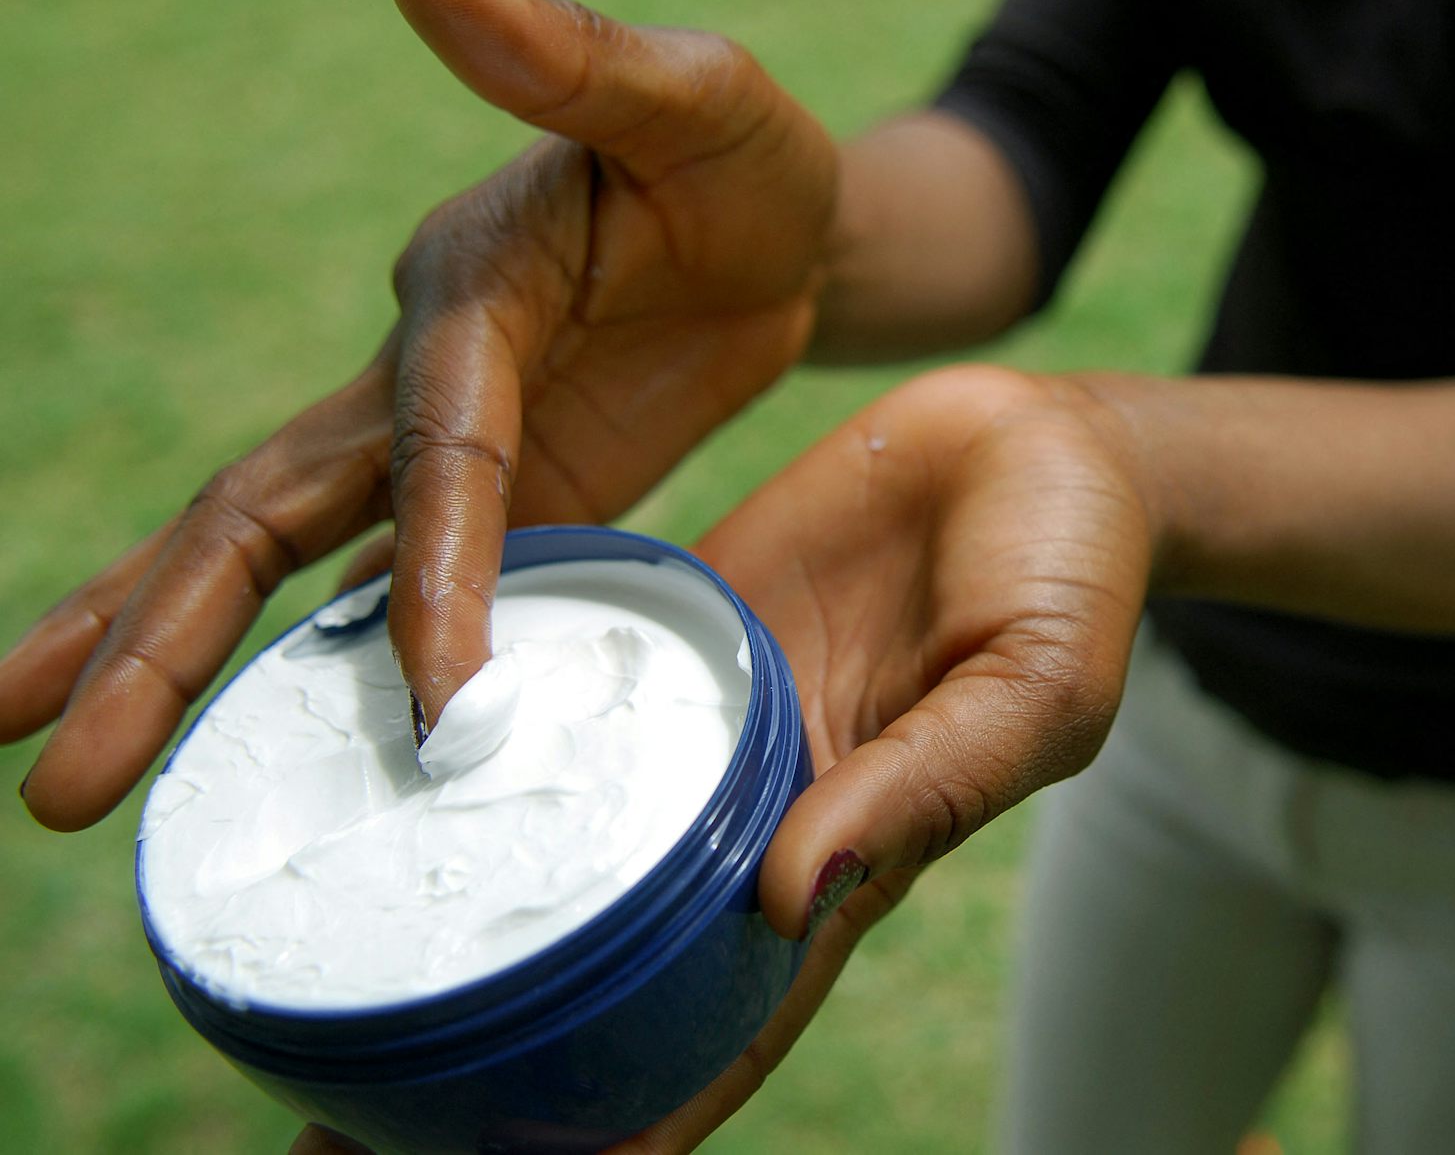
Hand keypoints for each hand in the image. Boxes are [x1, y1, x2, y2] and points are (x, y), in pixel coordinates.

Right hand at [2, 0, 835, 829]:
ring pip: (295, 561)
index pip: (437, 446)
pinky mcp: (508, 498)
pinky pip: (406, 591)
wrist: (784, 226)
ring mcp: (454, 450)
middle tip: (45, 774)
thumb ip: (563, 51)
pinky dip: (337, 668)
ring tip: (67, 773)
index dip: (435, 567)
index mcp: (469, 290)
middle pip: (262, 516)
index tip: (441, 699)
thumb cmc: (738, 152)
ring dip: (183, 661)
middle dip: (159, 640)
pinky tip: (264, 748)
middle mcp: (426, 377)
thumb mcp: (686, 93)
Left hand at [280, 364, 1150, 1152]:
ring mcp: (703, 720)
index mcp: (846, 855)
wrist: (1036, 441)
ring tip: (310, 970)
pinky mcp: (676, 623)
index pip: (729, 1018)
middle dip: (499, 1054)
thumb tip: (788, 898)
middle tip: (333, 1134)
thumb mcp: (1031, 690)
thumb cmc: (1072, 579)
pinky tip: (374, 759)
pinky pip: (563, 684)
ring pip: (567, 834)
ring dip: (461, 906)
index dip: (640, 1116)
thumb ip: (920, 786)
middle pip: (612, 956)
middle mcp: (752, 811)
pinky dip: (477, 732)